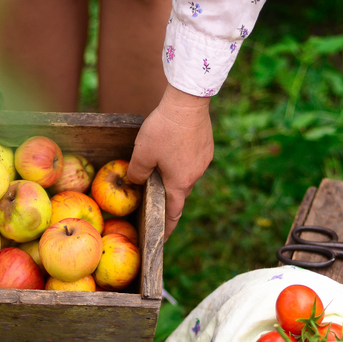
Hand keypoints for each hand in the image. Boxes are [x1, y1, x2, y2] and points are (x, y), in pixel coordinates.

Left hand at [126, 85, 212, 239]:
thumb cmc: (163, 130)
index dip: (166, 229)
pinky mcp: (206, 147)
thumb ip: (137, 173)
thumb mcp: (141, 154)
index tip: (162, 239)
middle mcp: (194, 176)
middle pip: (179, 193)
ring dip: (173, 176)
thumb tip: (136, 182)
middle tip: (154, 197)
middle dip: (167, 198)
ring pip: (185, 176)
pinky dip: (181, 161)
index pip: (172, 214)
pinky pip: (191, 161)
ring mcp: (203, 161)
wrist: (188, 102)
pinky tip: (172, 148)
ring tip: (160, 167)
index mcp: (179, 184)